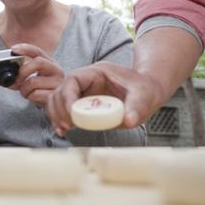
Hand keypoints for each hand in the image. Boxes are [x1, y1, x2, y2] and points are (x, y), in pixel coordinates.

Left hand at [9, 43, 64, 107]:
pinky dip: (30, 98)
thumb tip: (8, 79)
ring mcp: (57, 83)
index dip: (25, 48)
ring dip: (24, 90)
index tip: (13, 49)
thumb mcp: (35, 80)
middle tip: (17, 80)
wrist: (58, 107)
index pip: (38, 51)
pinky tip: (35, 99)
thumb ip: (22, 75)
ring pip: (33, 81)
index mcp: (51, 63)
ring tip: (28, 93)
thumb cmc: (44, 92)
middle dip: (23, 71)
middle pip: (37, 62)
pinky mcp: (55, 95)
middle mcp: (56, 71)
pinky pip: (35, 94)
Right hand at [46, 61, 165, 135]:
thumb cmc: (145, 89)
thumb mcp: (144, 96)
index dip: (68, 95)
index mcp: (97, 73)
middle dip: (60, 108)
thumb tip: (129, 120)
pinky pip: (64, 109)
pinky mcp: (83, 103)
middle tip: (69, 125)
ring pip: (58, 99)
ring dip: (57, 114)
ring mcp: (83, 92)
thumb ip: (136, 107)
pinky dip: (60, 119)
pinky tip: (63, 130)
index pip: (73, 79)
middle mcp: (86, 81)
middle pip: (61, 90)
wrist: (147, 91)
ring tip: (64, 129)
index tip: (72, 114)